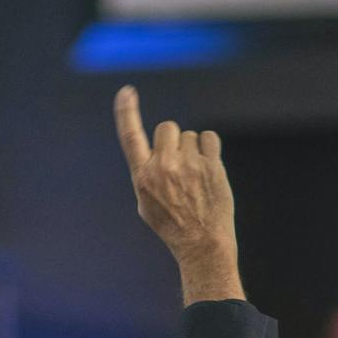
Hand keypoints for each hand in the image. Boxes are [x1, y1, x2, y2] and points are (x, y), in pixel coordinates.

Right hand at [113, 86, 242, 303]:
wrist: (202, 244)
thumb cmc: (173, 226)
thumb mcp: (147, 204)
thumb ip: (148, 174)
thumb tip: (156, 151)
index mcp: (143, 178)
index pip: (131, 137)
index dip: (127, 112)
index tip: (127, 93)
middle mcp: (163, 167)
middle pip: (167, 128)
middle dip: (173, 140)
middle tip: (180, 164)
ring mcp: (188, 165)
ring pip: (190, 136)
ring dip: (194, 150)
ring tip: (196, 177)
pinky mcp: (211, 166)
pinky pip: (209, 138)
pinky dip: (209, 149)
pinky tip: (209, 169)